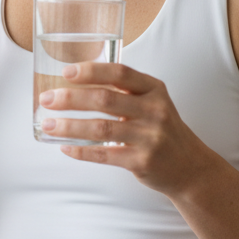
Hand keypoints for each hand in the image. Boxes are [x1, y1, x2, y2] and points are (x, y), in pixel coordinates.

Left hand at [38, 62, 216, 194]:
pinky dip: (81, 151)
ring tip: (48, 124)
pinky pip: (105, 155)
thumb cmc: (163, 130)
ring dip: (69, 126)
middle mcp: (154, 111)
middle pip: (105, 99)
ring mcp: (150, 137)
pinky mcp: (143, 161)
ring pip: (101, 128)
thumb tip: (76, 84)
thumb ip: (124, 92)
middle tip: (47, 99)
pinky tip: (65, 147)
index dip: (91, 71)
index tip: (66, 72)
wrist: (191, 167)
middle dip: (70, 98)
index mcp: (154, 90)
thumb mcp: (153, 103)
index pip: (120, 73)